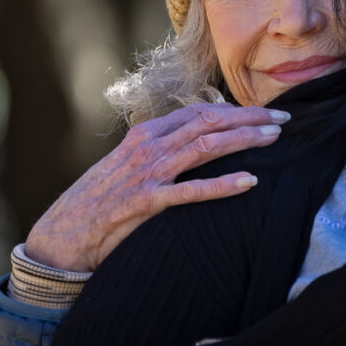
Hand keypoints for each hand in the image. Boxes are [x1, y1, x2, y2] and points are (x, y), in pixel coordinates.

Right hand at [24, 102, 288, 271]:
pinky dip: (223, 185)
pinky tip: (249, 182)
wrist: (61, 235)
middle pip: (209, 121)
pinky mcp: (145, 202)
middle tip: (284, 120)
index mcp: (146, 134)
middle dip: (250, 118)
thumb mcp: (132, 166)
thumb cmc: (101, 201)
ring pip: (205, 147)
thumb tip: (200, 141)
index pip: (199, 111)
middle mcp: (148, 146)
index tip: (267, 112)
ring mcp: (147, 173)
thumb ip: (163, 151)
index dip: (236, 110)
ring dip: (244, 140)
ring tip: (275, 139)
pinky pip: (191, 191)